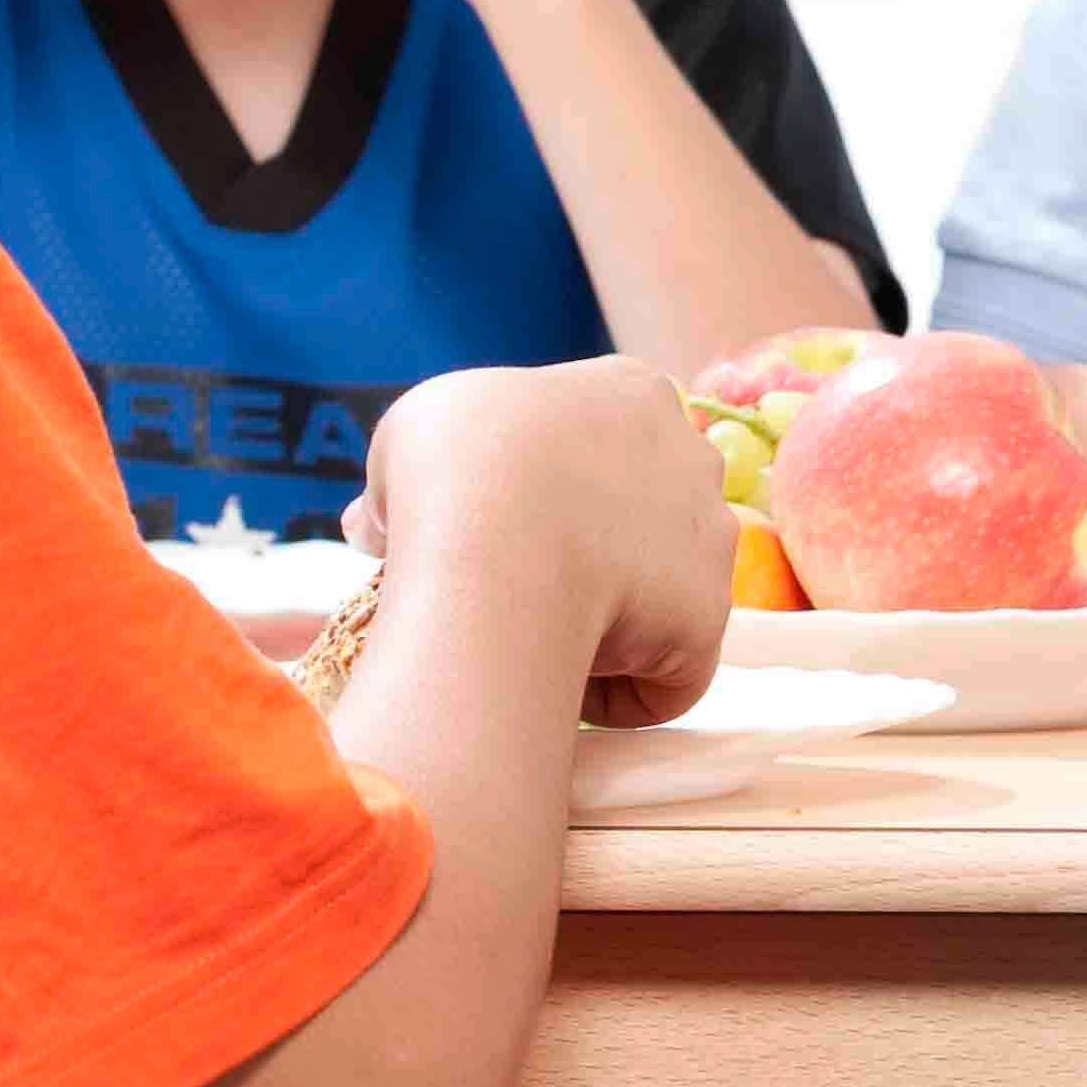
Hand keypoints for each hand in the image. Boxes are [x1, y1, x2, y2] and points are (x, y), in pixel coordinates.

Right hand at [353, 354, 734, 727]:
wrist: (501, 546)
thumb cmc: (454, 468)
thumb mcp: (411, 433)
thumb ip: (411, 472)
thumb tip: (375, 524)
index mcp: (632, 393)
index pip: (601, 443)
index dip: (542, 490)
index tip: (488, 528)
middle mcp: (692, 458)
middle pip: (636, 516)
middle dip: (580, 554)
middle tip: (503, 590)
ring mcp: (711, 540)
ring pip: (657, 592)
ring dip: (601, 622)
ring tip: (526, 644)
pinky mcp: (710, 620)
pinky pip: (667, 673)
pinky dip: (616, 692)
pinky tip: (559, 693)